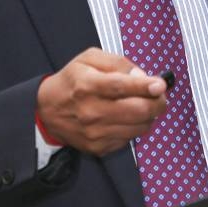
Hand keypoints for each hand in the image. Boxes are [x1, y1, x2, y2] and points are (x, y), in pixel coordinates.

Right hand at [36, 48, 166, 155]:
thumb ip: (118, 62)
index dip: (144, 86)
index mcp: (87, 85)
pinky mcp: (99, 147)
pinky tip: (127, 117)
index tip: (160, 85)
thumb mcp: (90, 58)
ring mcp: (95, 132)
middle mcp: (91, 111)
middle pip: (137, 111)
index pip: (120, 87)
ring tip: (142, 104)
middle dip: (157, 103)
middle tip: (160, 95)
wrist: (47, 110)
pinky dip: (135, 127)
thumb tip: (142, 77)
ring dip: (149, 115)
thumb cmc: (72, 80)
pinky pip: (130, 138)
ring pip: (139, 127)